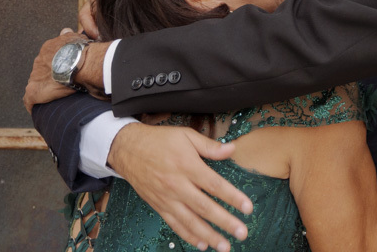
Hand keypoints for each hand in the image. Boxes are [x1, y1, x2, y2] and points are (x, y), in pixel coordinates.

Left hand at [23, 28, 86, 112]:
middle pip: (42, 70)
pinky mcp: (33, 91)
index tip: (64, 69)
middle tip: (61, 83)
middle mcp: (38, 61)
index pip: (49, 57)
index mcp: (48, 49)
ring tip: (54, 97)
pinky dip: (33, 104)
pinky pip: (30, 100)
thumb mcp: (75, 37)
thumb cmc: (79, 50)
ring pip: (37, 83)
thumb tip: (65, 29)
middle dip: (49, 76)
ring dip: (44, 88)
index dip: (57, 64)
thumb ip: (68, 35)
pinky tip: (38, 109)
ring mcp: (34, 76)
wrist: (76, 62)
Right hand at [109, 122, 252, 251]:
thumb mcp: (186, 135)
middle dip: (225, 222)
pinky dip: (189, 236)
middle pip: (205, 207)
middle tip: (242, 233)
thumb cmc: (159, 140)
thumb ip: (210, 146)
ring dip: (209, 235)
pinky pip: (175, 224)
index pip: (215, 185)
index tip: (248, 208)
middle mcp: (178, 185)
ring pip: (190, 221)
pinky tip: (202, 244)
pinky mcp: (159, 206)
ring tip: (225, 246)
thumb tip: (232, 150)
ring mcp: (167, 198)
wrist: (127, 149)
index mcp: (188, 166)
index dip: (233, 197)